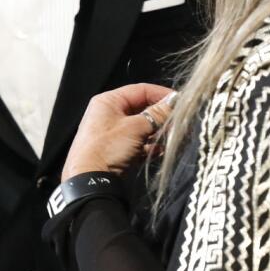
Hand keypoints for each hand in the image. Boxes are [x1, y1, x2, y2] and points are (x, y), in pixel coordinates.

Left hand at [62, 84, 177, 180]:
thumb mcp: (135, 128)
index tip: (180, 103)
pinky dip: (150, 146)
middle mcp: (109, 113)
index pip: (140, 90)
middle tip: (178, 123)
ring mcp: (113, 132)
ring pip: (142, 127)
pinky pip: (138, 143)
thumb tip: (174, 102)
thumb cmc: (107, 148)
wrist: (89, 180)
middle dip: (161, 116)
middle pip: (143, 108)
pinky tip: (159, 151)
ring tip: (171, 137)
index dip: (161, 94)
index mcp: (109, 101)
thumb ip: (157, 114)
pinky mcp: (117, 149)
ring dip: (157, 132)